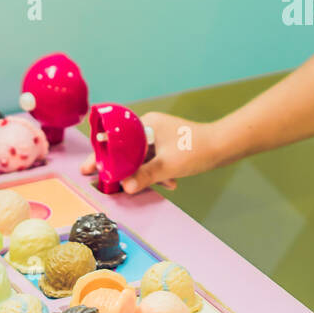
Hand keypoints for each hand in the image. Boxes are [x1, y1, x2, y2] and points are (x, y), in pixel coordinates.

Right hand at [80, 111, 223, 194]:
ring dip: (141, 173)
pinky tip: (168, 185)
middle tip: (104, 182)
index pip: (115, 138)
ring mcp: (160, 136)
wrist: (225, 146)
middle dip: (119, 168)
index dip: (100, 154)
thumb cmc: (197, 149)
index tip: (88, 169)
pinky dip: (157, 172)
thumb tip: (126, 187)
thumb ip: (146, 175)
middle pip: (125, 149)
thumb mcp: (168, 165)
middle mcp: (150, 126)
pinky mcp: (170, 146)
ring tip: (138, 189)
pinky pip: (155, 159)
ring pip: (141, 156)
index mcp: (146, 124)